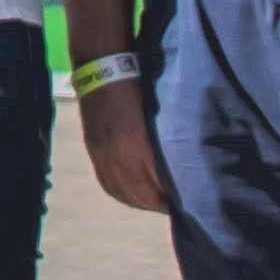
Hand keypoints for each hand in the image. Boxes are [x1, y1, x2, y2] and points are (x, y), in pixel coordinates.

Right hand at [79, 78, 172, 213]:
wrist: (102, 75)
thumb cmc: (138, 93)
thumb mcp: (158, 120)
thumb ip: (165, 148)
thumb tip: (177, 172)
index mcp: (137, 148)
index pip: (157, 188)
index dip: (171, 199)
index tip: (185, 201)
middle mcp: (118, 158)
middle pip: (141, 196)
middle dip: (158, 204)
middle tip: (173, 203)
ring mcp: (103, 157)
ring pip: (124, 193)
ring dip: (141, 201)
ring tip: (155, 201)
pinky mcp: (94, 154)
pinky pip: (109, 185)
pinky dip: (123, 194)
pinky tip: (132, 194)